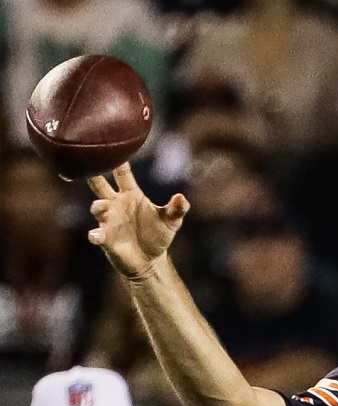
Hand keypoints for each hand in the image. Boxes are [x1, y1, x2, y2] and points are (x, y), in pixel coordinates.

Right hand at [87, 163, 188, 278]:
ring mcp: (108, 220)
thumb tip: (182, 198)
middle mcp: (115, 203)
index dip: (118, 160)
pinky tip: (96, 236)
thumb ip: (176, 210)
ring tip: (101, 206)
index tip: (111, 143)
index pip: (122, 173)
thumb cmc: (158, 236)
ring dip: (98, 206)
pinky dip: (95, 235)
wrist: (149, 260)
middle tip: (85, 163)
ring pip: (97, 207)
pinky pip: (96, 234)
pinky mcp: (105, 238)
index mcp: (131, 194)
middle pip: (100, 184)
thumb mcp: (171, 222)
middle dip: (93, 174)